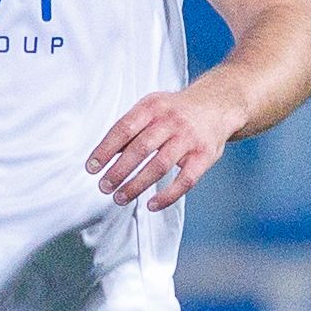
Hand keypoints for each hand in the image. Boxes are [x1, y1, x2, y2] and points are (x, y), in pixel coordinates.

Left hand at [89, 87, 242, 211]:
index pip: (124, 129)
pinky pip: (186, 180)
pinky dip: (168, 195)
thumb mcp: (151, 108)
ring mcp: (190, 138)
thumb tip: (103, 157)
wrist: (218, 105)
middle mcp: (172, 121)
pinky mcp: (205, 156)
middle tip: (103, 187)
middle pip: (141, 148)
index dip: (105, 150)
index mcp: (153, 107)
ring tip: (120, 198)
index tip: (91, 168)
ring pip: (160, 166)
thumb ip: (130, 129)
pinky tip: (151, 205)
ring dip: (137, 185)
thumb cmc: (175, 111)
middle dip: (119, 171)